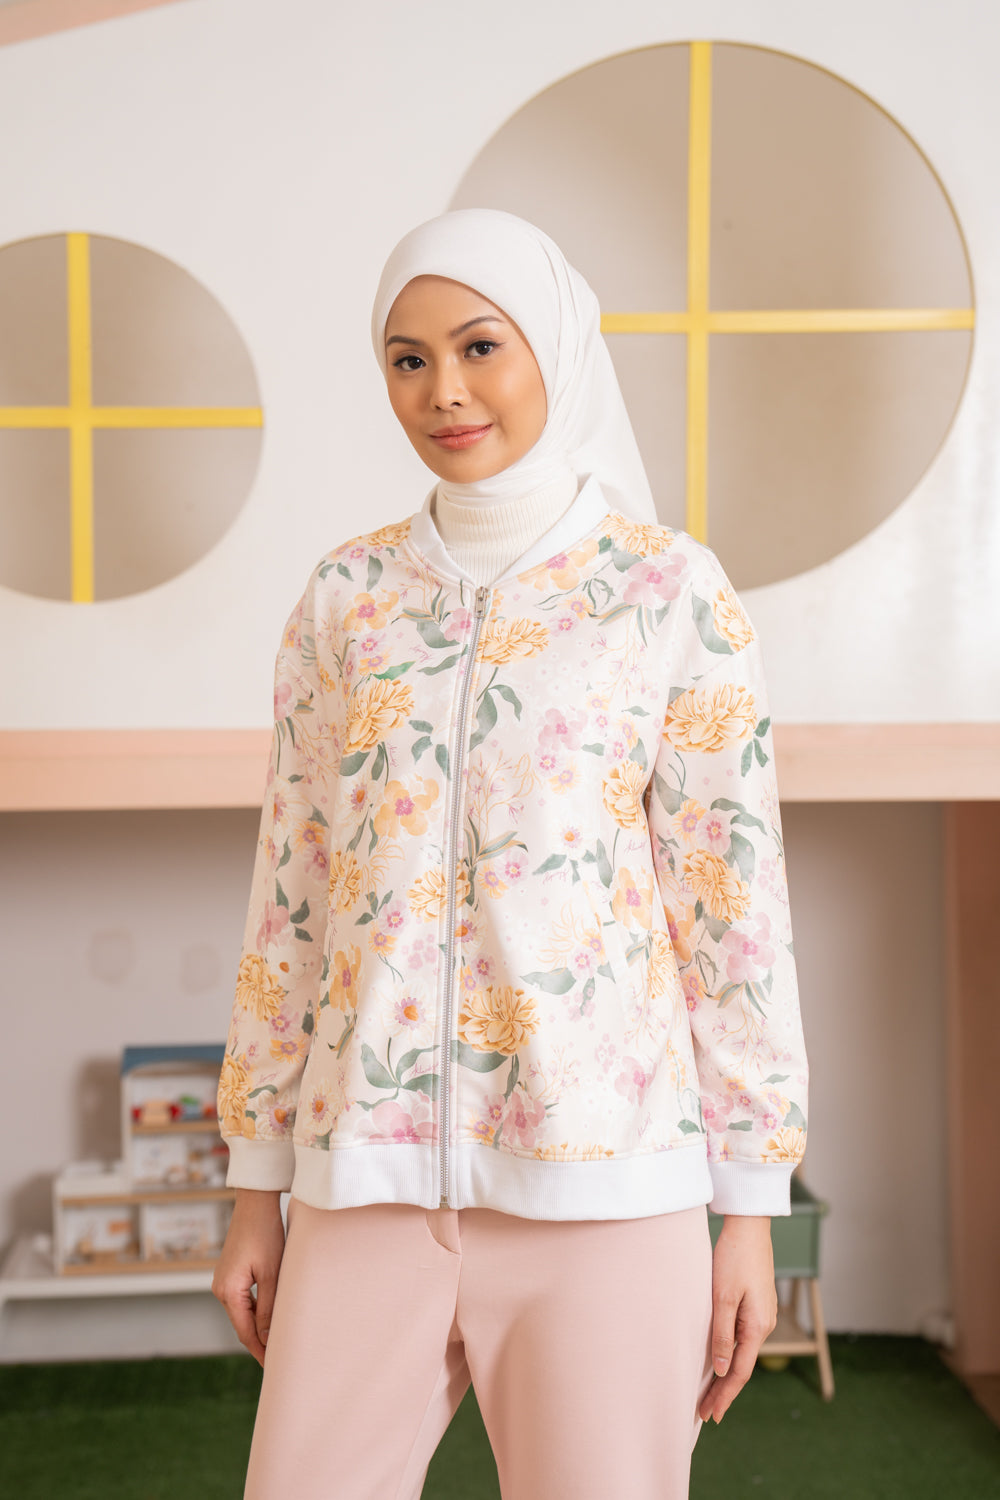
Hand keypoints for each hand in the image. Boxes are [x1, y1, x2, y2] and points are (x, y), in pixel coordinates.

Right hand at [212, 1188, 285, 1367]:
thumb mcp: (272, 1273)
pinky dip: (255, 1310)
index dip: (260, 1351)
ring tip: (278, 1341)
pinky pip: (243, 1299)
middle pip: (242, 1325)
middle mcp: (220, 1288)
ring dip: (258, 1326)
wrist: (255, 1202)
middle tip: (279, 1359)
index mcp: (228, 1291)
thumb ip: (268, 1308)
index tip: (274, 1367)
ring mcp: (223, 1280)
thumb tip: (267, 1338)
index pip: (245, 1332)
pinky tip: (270, 1316)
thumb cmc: (265, 1234)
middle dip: (259, 1342)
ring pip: (242, 1312)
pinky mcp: (230, 1272)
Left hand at [699, 1214, 777, 1423]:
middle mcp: (764, 1325)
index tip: (710, 1415)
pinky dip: (731, 1354)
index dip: (724, 1396)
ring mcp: (763, 1315)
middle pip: (743, 1367)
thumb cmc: (734, 1257)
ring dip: (726, 1374)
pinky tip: (720, 1359)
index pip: (740, 1373)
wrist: (749, 1227)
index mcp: (758, 1327)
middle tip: (705, 1413)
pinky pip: (744, 1338)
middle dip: (724, 1391)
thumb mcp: (723, 1297)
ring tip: (709, 1393)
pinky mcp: (757, 1305)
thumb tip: (723, 1369)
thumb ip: (723, 1334)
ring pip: (743, 1353)